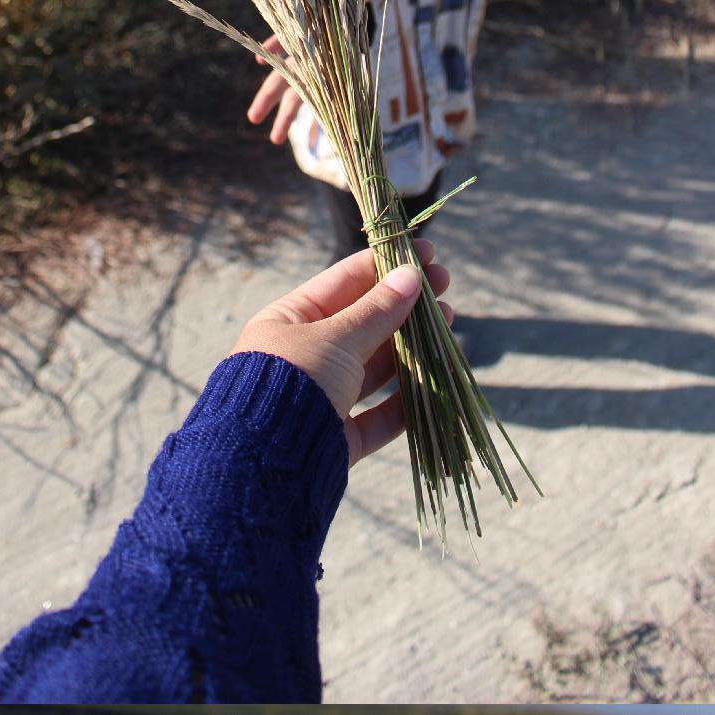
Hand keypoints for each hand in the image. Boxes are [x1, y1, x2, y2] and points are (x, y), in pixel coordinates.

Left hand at [231, 238, 449, 466]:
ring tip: (449, 323)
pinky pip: (378, 414)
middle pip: (363, 324)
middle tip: (445, 284)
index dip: (385, 265)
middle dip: (405, 304)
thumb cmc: (294, 380)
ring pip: (375, 367)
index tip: (425, 252)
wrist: (266, 462)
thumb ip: (377, 310)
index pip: (344, 281)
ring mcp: (323, 397)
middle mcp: (305, 356)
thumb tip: (410, 275)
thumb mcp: (336, 336)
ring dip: (413, 346)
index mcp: (290, 321)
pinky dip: (407, 399)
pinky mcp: (338, 437)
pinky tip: (436, 378)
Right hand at [246, 0, 412, 143]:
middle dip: (269, 96)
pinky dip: (315, 118)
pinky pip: (317, 99)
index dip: (276, 45)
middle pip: (284, 75)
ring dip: (284, 116)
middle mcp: (308, 49)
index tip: (260, 57)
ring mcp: (313, 64)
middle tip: (252, 119)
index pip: (291, 37)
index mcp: (313, 28)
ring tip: (272, 140)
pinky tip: (313, 140)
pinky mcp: (325, 74)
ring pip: (294, 93)